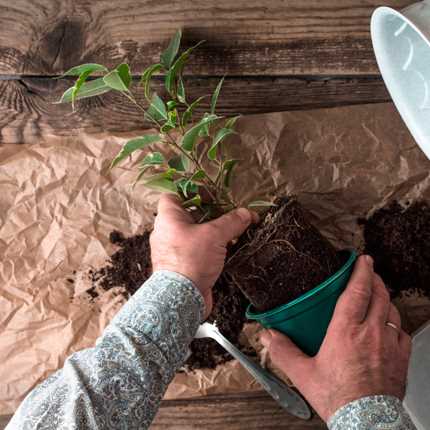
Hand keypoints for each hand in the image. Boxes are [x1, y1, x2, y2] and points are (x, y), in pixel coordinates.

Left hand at [150, 194, 256, 317]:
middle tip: (227, 215)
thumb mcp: (215, 235)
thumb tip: (247, 213)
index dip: (191, 193)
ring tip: (231, 233)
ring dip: (212, 232)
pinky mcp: (181, 266)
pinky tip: (226, 250)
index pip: (173, 196)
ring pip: (194, 234)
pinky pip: (196, 250)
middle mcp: (166, 232)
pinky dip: (210, 248)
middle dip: (209, 214)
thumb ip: (232, 221)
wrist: (182, 298)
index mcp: (168, 218)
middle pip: (188, 215)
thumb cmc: (191, 260)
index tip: (210, 196)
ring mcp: (172, 250)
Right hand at [260, 255, 411, 421]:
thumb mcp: (304, 373)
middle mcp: (371, 332)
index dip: (361, 271)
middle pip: (379, 294)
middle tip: (369, 271)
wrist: (366, 421)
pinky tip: (388, 325)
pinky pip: (402, 331)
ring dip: (384, 298)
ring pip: (392, 310)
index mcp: (346, 331)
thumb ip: (283, 351)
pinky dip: (395, 322)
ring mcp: (389, 344)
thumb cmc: (339, 398)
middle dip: (375, 278)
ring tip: (377, 295)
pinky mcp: (401, 358)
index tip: (362, 260)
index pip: (357, 291)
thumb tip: (268, 336)